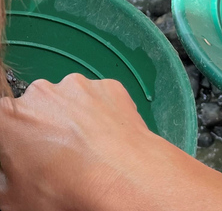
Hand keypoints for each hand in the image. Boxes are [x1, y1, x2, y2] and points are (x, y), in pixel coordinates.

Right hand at [0, 74, 221, 210]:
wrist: (144, 188)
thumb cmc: (85, 202)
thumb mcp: (23, 203)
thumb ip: (15, 183)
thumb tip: (20, 181)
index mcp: (12, 123)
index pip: (0, 113)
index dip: (12, 134)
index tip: (26, 150)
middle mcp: (47, 92)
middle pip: (31, 109)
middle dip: (42, 135)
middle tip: (59, 170)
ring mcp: (82, 85)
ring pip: (68, 102)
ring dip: (74, 125)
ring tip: (93, 164)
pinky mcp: (114, 86)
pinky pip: (96, 98)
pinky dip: (101, 115)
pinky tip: (114, 148)